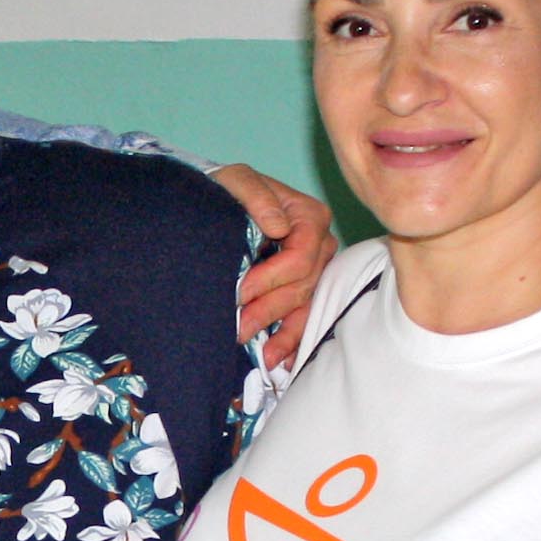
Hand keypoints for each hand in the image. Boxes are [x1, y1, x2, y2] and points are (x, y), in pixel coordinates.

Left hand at [213, 163, 337, 366]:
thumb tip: (279, 226)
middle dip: (269, 310)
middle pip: (302, 286)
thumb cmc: (228, 189)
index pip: (299, 258)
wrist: (220, 201)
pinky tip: (283, 360)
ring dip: (285, 333)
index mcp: (309, 216)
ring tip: (266, 357)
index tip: (238, 293)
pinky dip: (293, 339)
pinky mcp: (303, 286)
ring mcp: (315, 268)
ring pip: (306, 306)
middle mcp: (320, 243)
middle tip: (238, 328)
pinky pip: (305, 316)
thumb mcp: (237, 180)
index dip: (269, 280)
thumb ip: (257, 196)